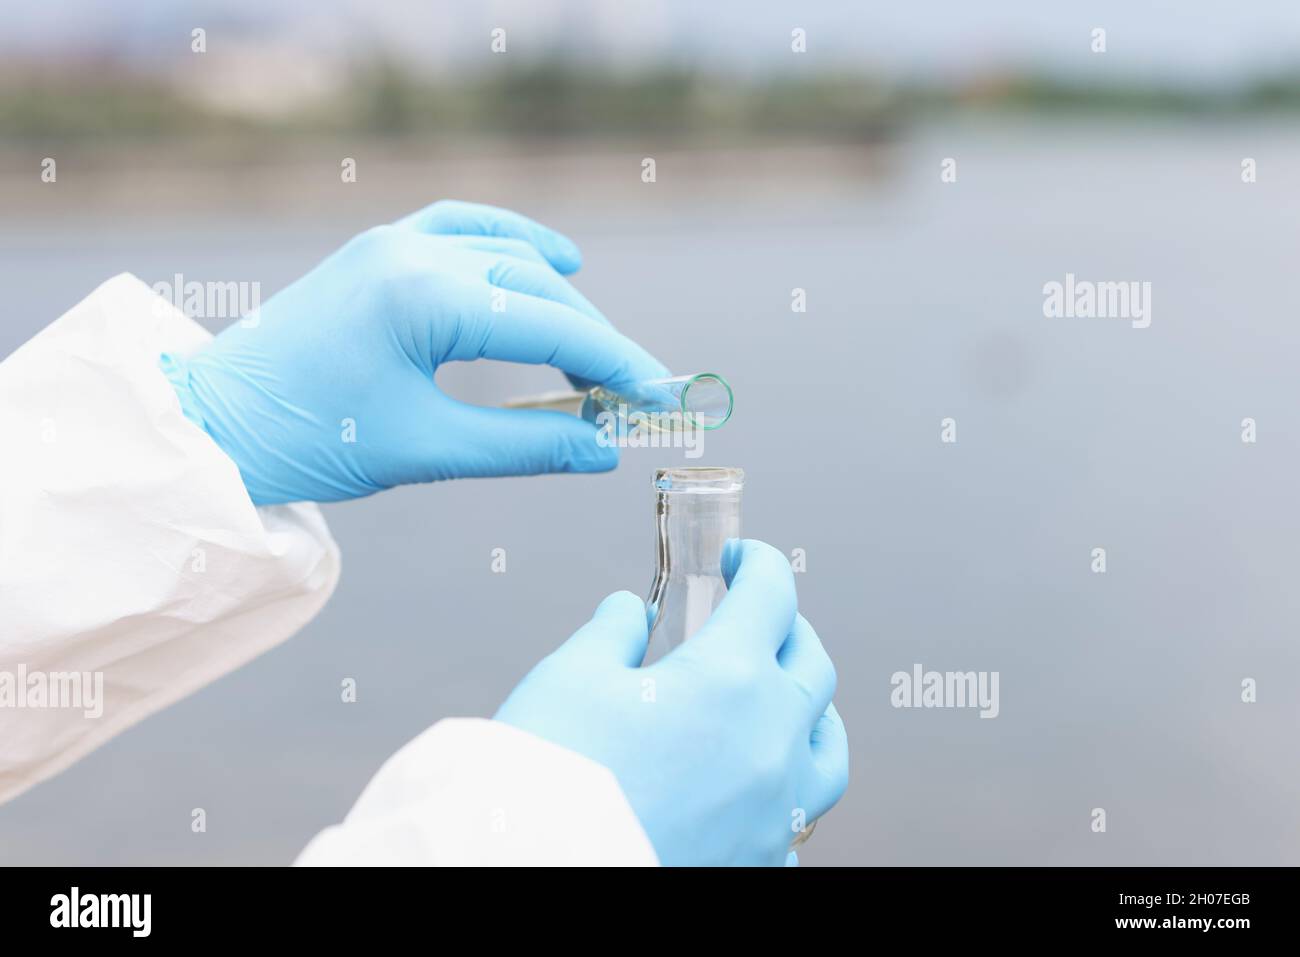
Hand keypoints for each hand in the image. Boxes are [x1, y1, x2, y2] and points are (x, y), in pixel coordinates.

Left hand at [161, 200, 667, 504]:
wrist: (216, 425)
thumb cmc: (310, 443)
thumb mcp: (427, 450)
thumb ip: (525, 447)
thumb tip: (603, 451)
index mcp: (423, 298)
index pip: (550, 324)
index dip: (615, 364)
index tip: (660, 398)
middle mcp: (413, 252)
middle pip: (538, 287)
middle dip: (593, 342)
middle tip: (628, 397)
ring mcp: (394, 243)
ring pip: (509, 255)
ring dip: (559, 301)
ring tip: (592, 355)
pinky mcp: (380, 250)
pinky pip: (465, 228)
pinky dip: (515, 244)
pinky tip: (555, 261)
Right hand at [495, 539, 848, 865]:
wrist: (533, 868)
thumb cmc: (550, 779)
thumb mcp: (571, 677)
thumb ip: (613, 633)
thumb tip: (633, 615)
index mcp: (730, 680)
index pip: (772, 595)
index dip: (759, 563)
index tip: (741, 558)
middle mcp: (771, 744)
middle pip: (813, 665)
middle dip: (787, 628)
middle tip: (756, 617)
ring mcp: (775, 812)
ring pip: (827, 749)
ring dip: (812, 710)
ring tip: (786, 699)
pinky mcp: (759, 862)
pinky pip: (797, 820)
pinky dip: (785, 790)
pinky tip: (756, 786)